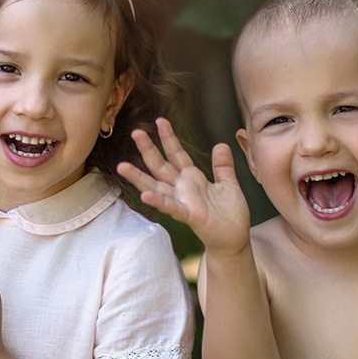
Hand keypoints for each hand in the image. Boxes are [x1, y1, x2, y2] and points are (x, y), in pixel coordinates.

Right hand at [118, 117, 250, 258]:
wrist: (235, 238)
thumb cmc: (230, 214)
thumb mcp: (229, 184)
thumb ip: (223, 166)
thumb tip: (221, 144)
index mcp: (192, 179)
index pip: (177, 154)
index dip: (169, 138)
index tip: (160, 121)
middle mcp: (182, 189)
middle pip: (161, 166)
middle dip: (148, 150)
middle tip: (136, 132)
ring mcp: (183, 202)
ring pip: (157, 186)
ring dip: (139, 177)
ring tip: (122, 166)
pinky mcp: (189, 216)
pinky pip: (171, 207)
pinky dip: (159, 201)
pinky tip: (146, 195)